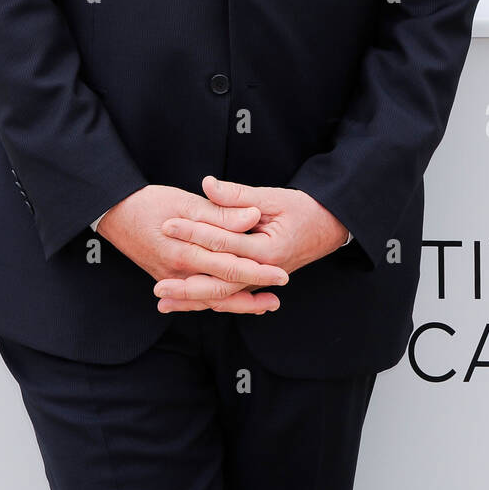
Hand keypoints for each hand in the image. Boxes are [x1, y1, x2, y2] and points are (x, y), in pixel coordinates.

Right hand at [96, 183, 289, 315]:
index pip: (229, 267)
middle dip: (253, 294)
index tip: (282, 272)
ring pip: (210, 300)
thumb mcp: (185, 202)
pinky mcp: (167, 280)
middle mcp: (178, 273)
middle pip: (222, 291)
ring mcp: (171, 280)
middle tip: (279, 294)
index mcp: (185, 252)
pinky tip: (234, 302)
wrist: (113, 213)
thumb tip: (251, 217)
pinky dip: (216, 303)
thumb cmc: (149, 203)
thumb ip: (219, 214)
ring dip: (239, 304)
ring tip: (266, 305)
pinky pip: (196, 298)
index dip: (257, 271)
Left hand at [151, 175, 348, 312]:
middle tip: (159, 284)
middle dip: (187, 285)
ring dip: (193, 301)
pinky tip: (188, 304)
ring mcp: (261, 281)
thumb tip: (207, 185)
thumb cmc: (304, 209)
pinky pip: (230, 297)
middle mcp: (264, 272)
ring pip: (223, 296)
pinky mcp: (257, 283)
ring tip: (164, 301)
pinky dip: (208, 301)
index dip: (193, 232)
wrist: (329, 227)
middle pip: (219, 283)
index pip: (223, 243)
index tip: (167, 225)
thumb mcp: (273, 197)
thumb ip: (238, 195)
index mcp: (268, 250)